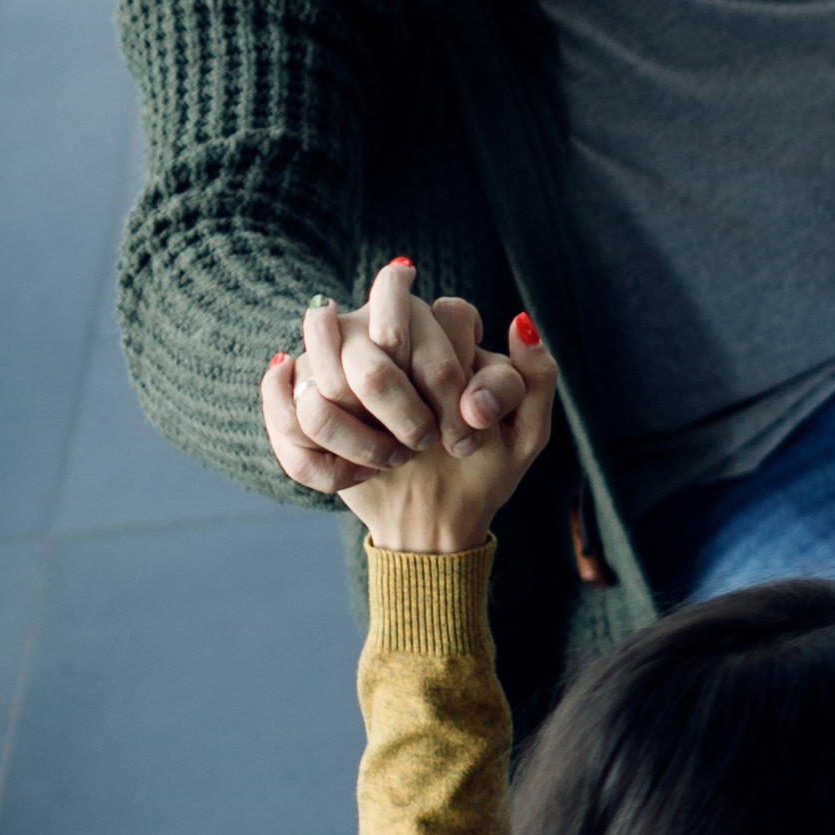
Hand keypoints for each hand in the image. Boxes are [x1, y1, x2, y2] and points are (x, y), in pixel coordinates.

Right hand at [262, 263, 555, 552]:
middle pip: (389, 344)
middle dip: (411, 409)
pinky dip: (331, 449)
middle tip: (429, 446)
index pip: (450, 314)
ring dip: (367, 432)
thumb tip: (520, 322)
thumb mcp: (524, 434)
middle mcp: (388, 335)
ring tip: (397, 461)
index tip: (470, 421)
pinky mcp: (302, 401)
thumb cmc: (484, 469)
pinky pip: (301, 410)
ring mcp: (338, 364)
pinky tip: (359, 472)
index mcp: (446, 334)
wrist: (431, 520)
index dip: (455, 372)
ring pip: (336, 375)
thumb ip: (533, 378)